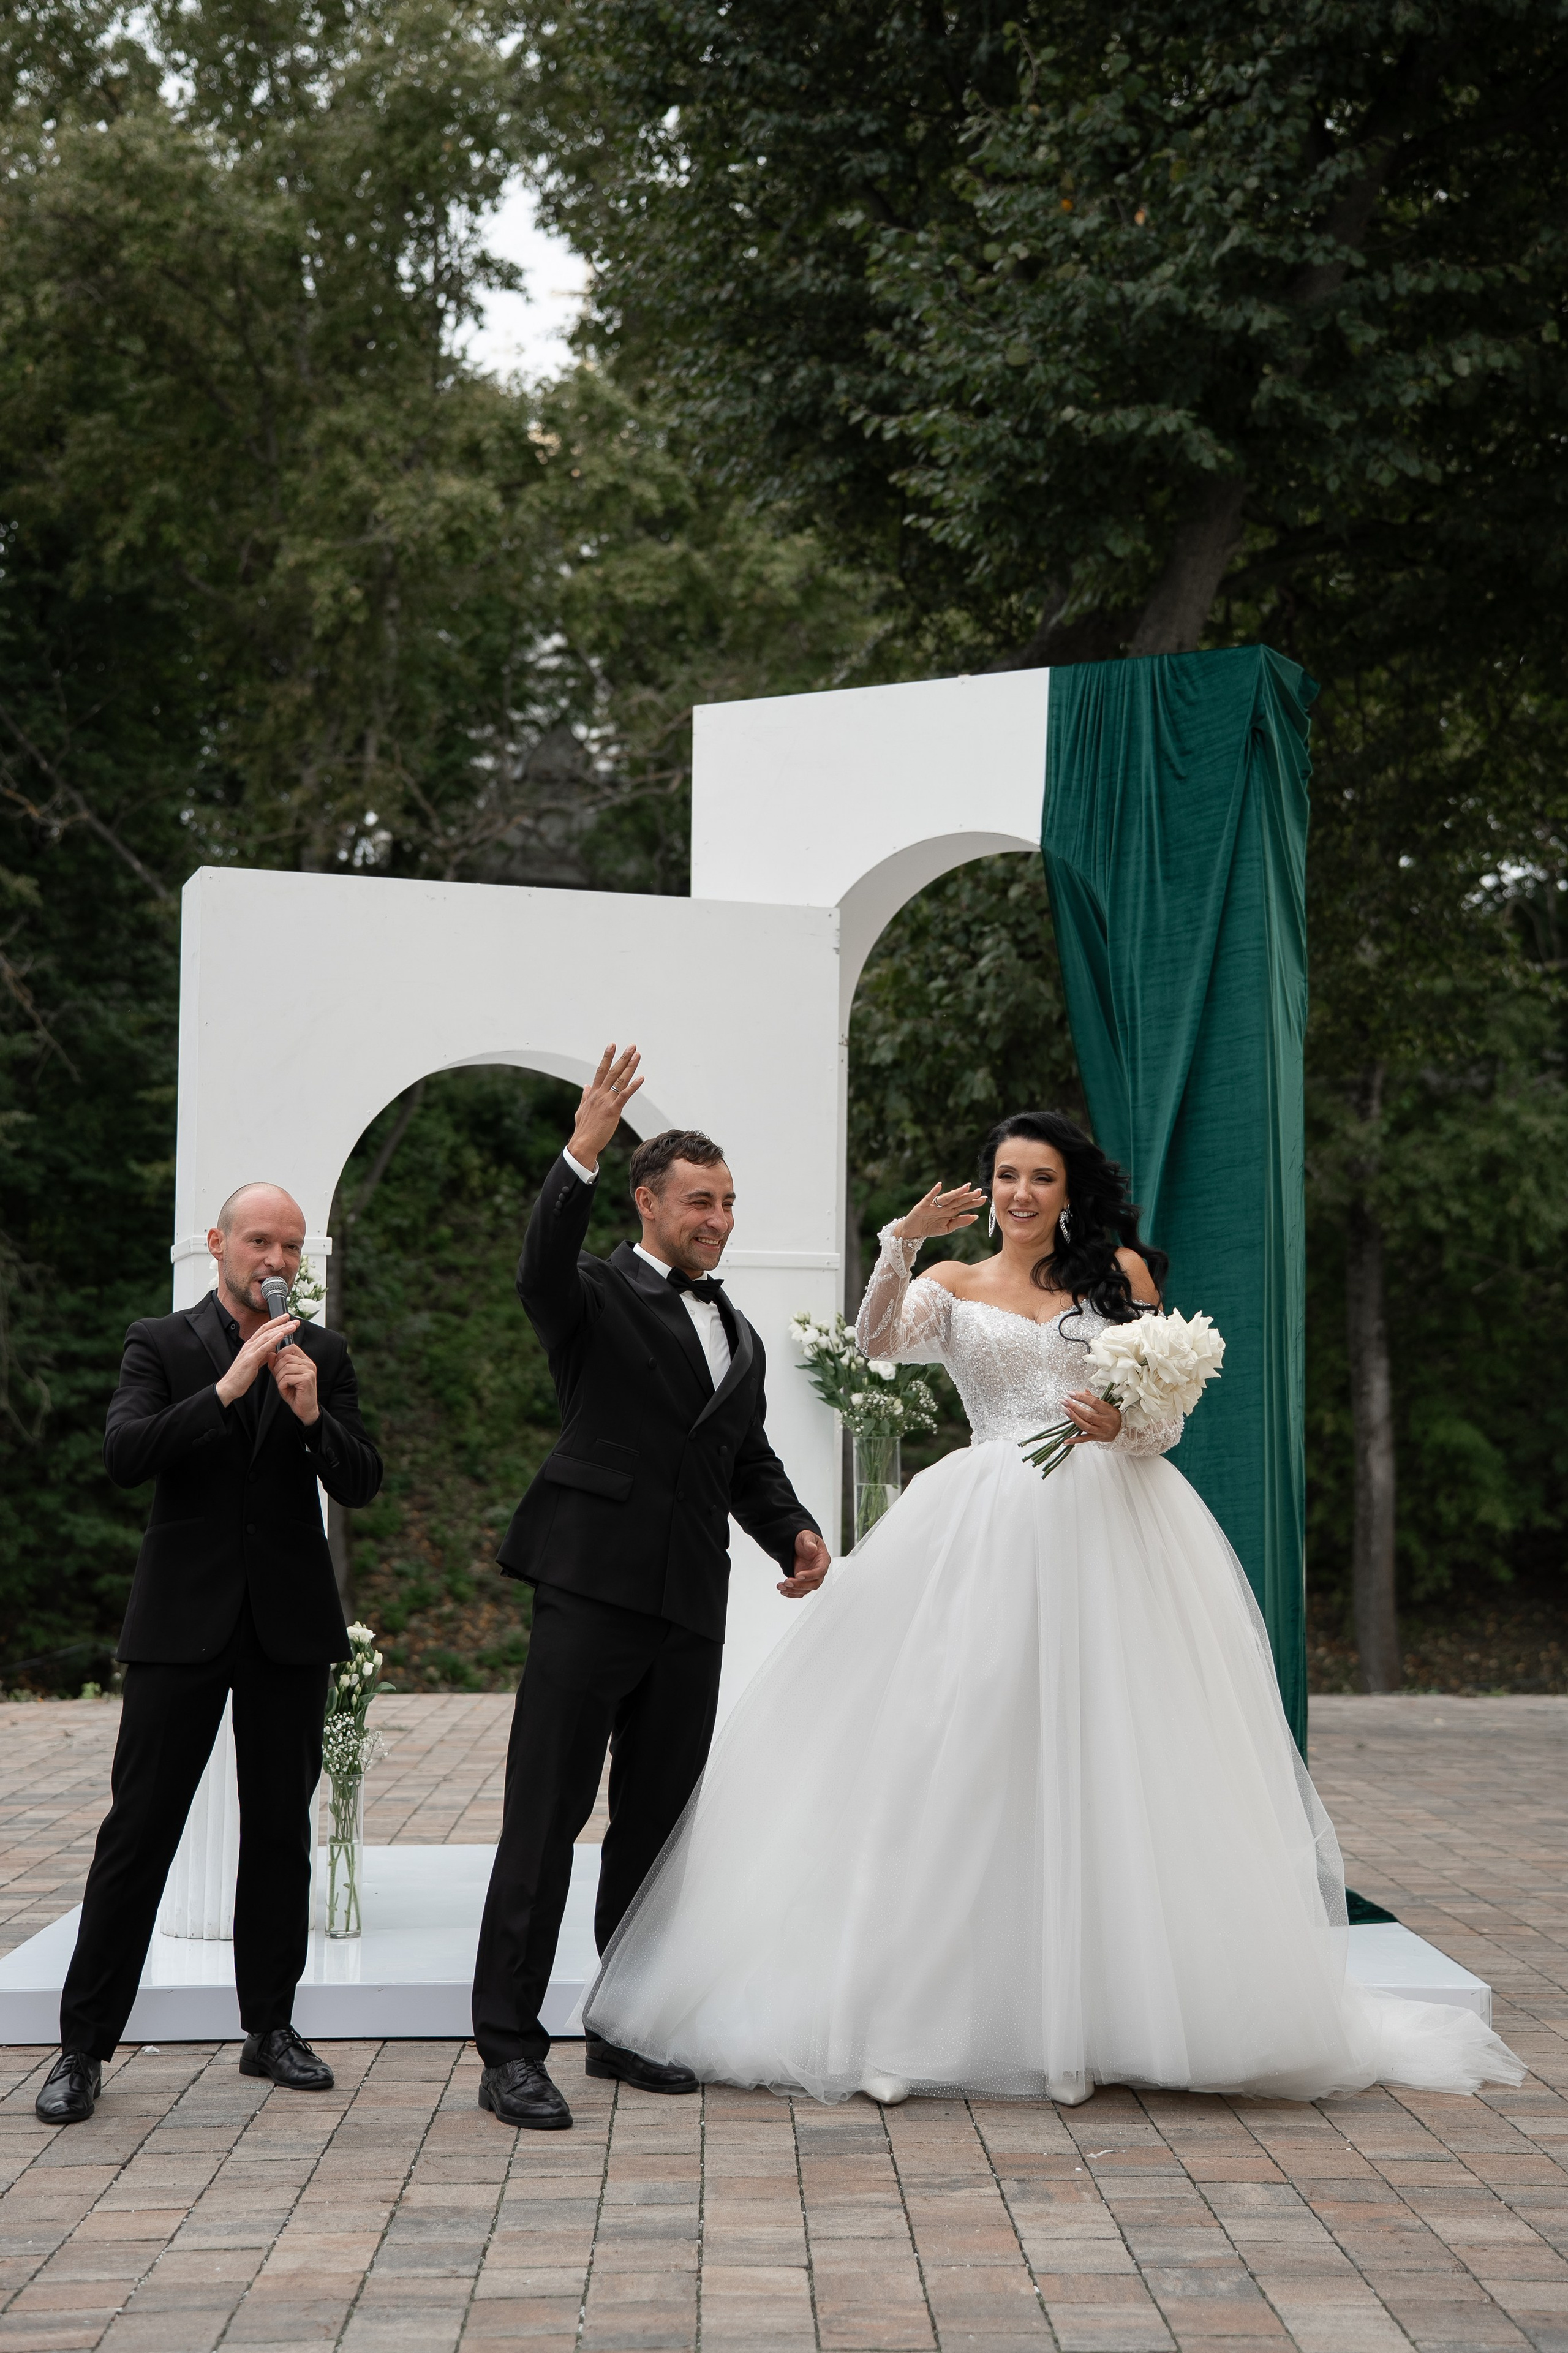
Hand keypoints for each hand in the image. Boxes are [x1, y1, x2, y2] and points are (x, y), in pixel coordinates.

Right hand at [215, 1316, 299, 1407]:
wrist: (229, 1386)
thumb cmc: (241, 1376)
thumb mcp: (255, 1362)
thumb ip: (263, 1354)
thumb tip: (272, 1349)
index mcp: (250, 1345)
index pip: (264, 1329)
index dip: (275, 1322)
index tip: (287, 1318)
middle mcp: (249, 1345)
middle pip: (267, 1330)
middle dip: (281, 1323)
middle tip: (294, 1320)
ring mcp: (249, 1351)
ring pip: (267, 1336)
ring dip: (281, 1330)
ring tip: (292, 1326)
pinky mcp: (250, 1360)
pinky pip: (263, 1348)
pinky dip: (273, 1340)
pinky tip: (281, 1335)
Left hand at [270, 1340, 319, 1425]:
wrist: (304, 1408)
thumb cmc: (295, 1393)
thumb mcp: (283, 1377)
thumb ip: (276, 1365)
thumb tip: (270, 1354)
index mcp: (305, 1361)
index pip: (291, 1348)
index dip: (280, 1355)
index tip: (277, 1366)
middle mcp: (309, 1364)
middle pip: (286, 1358)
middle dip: (277, 1369)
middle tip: (280, 1380)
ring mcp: (309, 1371)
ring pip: (285, 1368)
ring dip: (279, 1379)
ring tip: (284, 1386)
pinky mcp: (306, 1379)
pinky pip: (287, 1378)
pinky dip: (282, 1385)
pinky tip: (286, 1389)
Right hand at [567, 1042, 643, 1173]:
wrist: (583, 1144)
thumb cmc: (583, 1129)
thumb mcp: (581, 1110)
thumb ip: (585, 1096)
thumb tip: (586, 1086)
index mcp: (593, 1093)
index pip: (601, 1071)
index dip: (607, 1057)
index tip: (612, 1045)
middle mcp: (599, 1094)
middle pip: (612, 1071)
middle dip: (623, 1057)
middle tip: (632, 1045)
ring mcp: (606, 1101)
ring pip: (619, 1080)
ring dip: (630, 1066)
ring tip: (637, 1055)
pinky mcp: (612, 1111)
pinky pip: (624, 1095)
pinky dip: (633, 1086)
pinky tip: (641, 1078)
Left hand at [778, 1528, 829, 1598]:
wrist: (798, 1544)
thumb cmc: (805, 1540)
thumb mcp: (806, 1536)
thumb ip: (809, 1542)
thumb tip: (812, 1548)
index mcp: (823, 1560)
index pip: (820, 1571)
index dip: (810, 1575)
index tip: (798, 1575)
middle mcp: (818, 1571)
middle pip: (813, 1584)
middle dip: (800, 1585)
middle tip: (787, 1582)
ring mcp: (811, 1578)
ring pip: (805, 1590)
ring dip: (793, 1590)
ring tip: (781, 1586)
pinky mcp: (803, 1582)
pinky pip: (799, 1592)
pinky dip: (791, 1593)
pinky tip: (783, 1591)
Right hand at [892, 1181, 986, 1241]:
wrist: (912, 1233)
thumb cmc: (930, 1229)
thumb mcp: (947, 1229)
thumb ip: (960, 1222)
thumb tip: (975, 1217)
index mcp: (950, 1212)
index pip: (964, 1205)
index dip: (973, 1202)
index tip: (984, 1199)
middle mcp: (943, 1206)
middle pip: (958, 1200)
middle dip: (968, 1196)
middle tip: (979, 1191)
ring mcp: (933, 1205)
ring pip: (947, 1198)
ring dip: (956, 1192)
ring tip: (966, 1187)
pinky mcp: (923, 1206)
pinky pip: (929, 1198)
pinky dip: (934, 1192)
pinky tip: (939, 1186)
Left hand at [1063, 1389, 1121, 1444]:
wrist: (1123, 1431)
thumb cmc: (1113, 1416)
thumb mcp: (1107, 1406)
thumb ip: (1094, 1399)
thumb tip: (1084, 1391)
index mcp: (1109, 1411)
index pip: (1093, 1403)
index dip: (1081, 1397)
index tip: (1071, 1393)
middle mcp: (1105, 1422)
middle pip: (1088, 1415)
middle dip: (1074, 1407)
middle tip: (1064, 1401)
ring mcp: (1100, 1431)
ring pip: (1085, 1426)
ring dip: (1073, 1418)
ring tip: (1065, 1410)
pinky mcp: (1096, 1438)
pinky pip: (1084, 1440)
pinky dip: (1074, 1440)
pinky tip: (1066, 1440)